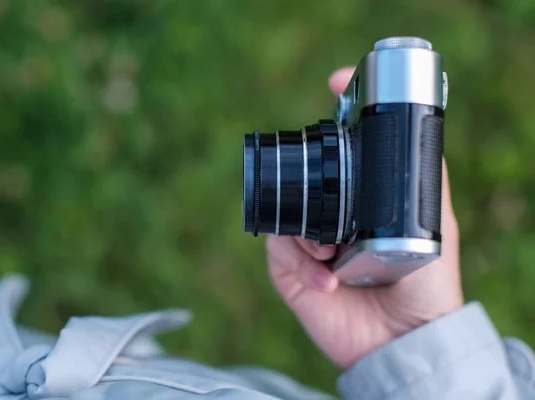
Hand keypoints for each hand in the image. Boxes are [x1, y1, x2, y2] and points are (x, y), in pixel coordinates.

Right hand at [266, 67, 463, 368]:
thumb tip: (413, 128)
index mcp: (360, 201)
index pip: (339, 154)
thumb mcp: (433, 221)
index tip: (335, 81)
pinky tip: (328, 282)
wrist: (403, 339)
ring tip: (331, 253)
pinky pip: (278, 249)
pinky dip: (301, 263)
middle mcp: (332, 217)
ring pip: (284, 213)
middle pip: (304, 177)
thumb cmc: (425, 282)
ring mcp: (307, 244)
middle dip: (308, 178)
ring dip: (306, 232)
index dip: (334, 117)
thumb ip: (425, 178)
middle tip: (324, 190)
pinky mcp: (289, 272)